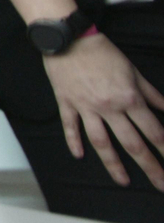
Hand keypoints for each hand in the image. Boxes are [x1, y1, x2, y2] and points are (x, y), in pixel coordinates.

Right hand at [44, 34, 163, 188]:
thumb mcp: (133, 71)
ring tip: (123, 181)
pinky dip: (74, 142)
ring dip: (113, 164)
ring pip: (101, 142)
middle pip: (131, 143)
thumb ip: (151, 94)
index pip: (152, 130)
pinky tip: (79, 155)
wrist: (69, 39)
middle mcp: (109, 108)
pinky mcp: (67, 104)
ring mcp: (86, 108)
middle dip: (149, 166)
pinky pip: (71, 127)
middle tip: (160, 184)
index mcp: (128, 99)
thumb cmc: (102, 52)